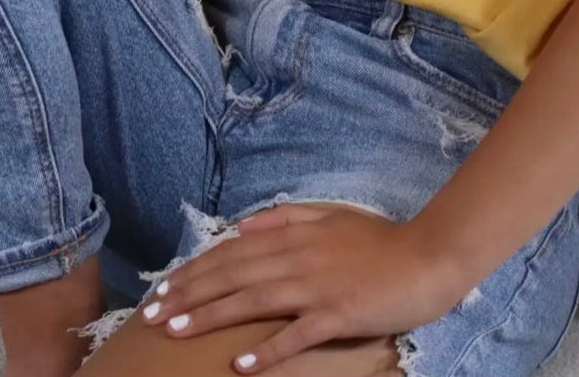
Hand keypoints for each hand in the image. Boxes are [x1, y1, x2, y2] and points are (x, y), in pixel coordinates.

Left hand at [141, 203, 463, 372]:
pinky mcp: (338, 314)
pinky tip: (241, 365)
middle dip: (189, 294)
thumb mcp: (330, 216)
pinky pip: (296, 334)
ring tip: (176, 331)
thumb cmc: (378, 240)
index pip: (232, 251)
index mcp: (295, 235)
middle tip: (152, 314)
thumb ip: (285, 217)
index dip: (195, 269)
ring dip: (211, 315)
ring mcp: (317, 287)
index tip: (164, 287)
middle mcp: (298, 258)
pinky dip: (268, 350)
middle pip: (233, 275)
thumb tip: (241, 225)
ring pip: (253, 300)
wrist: (426, 257)